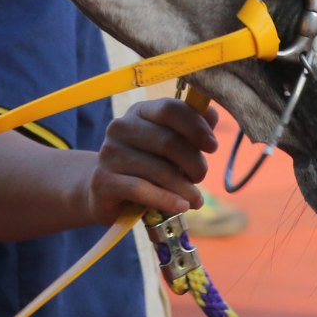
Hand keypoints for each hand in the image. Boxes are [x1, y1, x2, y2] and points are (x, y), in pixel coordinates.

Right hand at [85, 98, 219, 223]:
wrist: (105, 191)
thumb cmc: (146, 164)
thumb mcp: (169, 144)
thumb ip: (191, 128)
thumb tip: (212, 113)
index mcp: (140, 112)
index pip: (170, 109)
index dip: (196, 127)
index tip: (213, 146)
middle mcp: (121, 127)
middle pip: (168, 141)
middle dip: (193, 162)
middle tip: (200, 177)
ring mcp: (109, 153)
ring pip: (158, 170)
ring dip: (185, 188)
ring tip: (196, 200)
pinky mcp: (103, 180)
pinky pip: (142, 189)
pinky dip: (166, 199)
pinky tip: (181, 206)